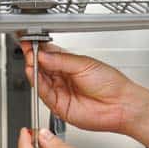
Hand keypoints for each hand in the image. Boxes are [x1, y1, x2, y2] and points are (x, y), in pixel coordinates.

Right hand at [20, 41, 148, 147]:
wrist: (120, 105)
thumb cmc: (111, 83)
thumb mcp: (84, 64)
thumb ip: (61, 60)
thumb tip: (42, 54)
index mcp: (70, 64)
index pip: (48, 55)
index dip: (38, 48)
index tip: (29, 41)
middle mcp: (63, 78)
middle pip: (41, 67)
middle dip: (33, 57)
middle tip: (28, 49)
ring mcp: (60, 92)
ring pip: (40, 80)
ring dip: (33, 69)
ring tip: (30, 59)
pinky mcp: (59, 106)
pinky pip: (44, 94)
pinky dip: (37, 83)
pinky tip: (34, 73)